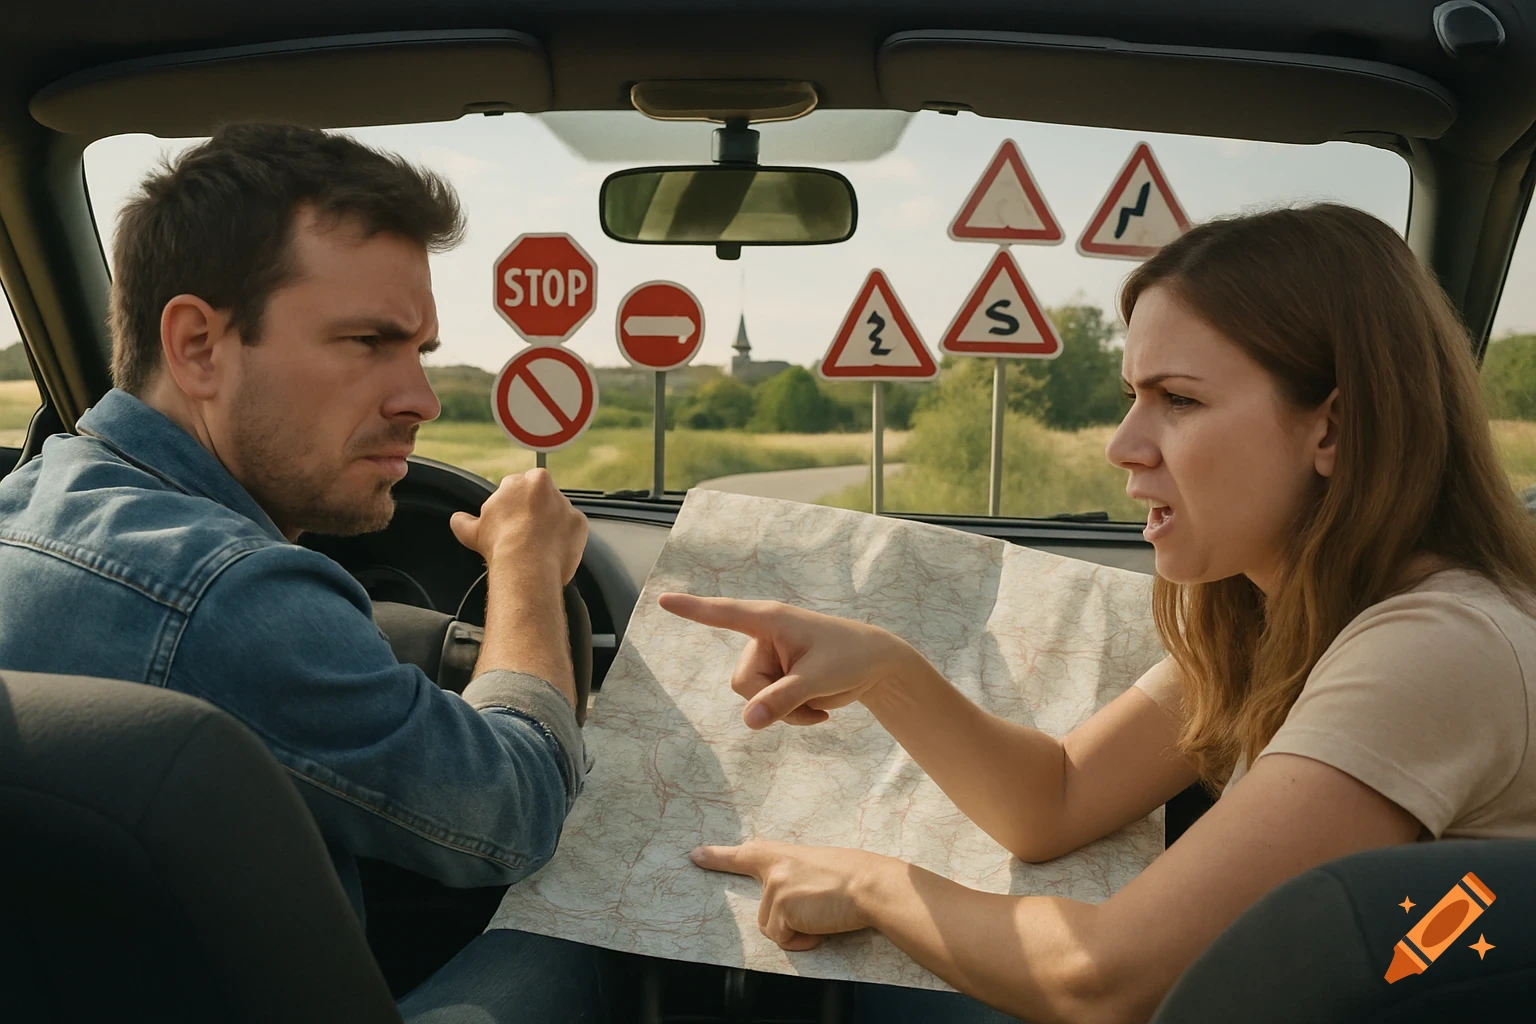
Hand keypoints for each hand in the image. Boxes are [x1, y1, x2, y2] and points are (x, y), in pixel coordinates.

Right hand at [449, 469, 586, 584]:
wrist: (527, 566)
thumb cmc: (501, 546)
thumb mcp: (473, 532)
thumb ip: (464, 521)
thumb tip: (457, 519)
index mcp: (519, 482)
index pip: (516, 485)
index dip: (513, 504)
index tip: (511, 519)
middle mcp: (544, 487)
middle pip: (540, 494)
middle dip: (534, 508)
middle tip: (526, 530)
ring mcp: (565, 504)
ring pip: (558, 510)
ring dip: (551, 522)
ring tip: (540, 544)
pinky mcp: (579, 522)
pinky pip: (573, 527)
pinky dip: (565, 536)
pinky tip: (553, 549)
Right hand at [657, 594, 913, 728]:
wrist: (877, 667)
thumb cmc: (850, 658)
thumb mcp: (818, 679)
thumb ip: (782, 699)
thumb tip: (748, 722)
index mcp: (770, 621)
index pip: (724, 614)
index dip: (692, 609)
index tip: (664, 599)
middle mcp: (764, 638)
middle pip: (744, 683)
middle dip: (773, 700)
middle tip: (810, 693)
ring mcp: (769, 660)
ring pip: (753, 701)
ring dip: (785, 712)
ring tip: (816, 701)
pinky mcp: (777, 679)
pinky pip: (766, 709)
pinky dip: (792, 716)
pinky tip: (817, 709)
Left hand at [690, 840, 897, 950]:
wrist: (868, 884)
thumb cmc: (853, 876)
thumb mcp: (818, 866)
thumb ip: (796, 876)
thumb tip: (793, 899)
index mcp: (783, 854)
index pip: (745, 854)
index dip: (719, 856)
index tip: (695, 856)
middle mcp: (773, 868)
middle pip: (764, 912)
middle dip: (785, 922)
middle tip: (811, 912)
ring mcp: (775, 887)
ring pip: (771, 927)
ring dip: (797, 931)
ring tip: (824, 917)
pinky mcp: (781, 908)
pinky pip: (783, 939)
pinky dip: (803, 942)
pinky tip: (822, 928)